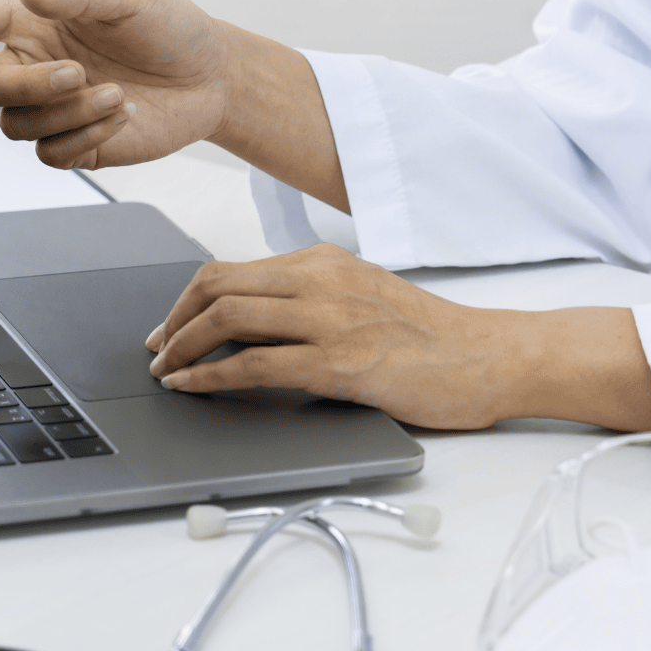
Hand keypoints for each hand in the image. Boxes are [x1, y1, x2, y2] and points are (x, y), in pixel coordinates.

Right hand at [0, 0, 347, 206]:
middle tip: (75, 75)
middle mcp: (31, 66)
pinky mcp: (77, 144)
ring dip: (66, 112)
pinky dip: (85, 136)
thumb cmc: (168, 25)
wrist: (211, 76)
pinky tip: (122, 114)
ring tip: (117, 94)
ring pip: (16, 126)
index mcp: (30, 22)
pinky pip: (52, 155)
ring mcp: (51, 110)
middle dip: (23, 86)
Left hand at [148, 245, 650, 431]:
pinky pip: (254, 364)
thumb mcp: (368, 300)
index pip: (234, 269)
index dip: (187, 298)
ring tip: (167, 373)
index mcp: (325, 262)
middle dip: (172, 321)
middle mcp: (322, 280)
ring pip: (227, 317)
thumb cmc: (437, 340)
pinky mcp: (339, 362)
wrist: (493, 357)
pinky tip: (194, 388)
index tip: (170, 326)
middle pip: (217, 285)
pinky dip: (211, 376)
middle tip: (156, 351)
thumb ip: (317, 305)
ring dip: (182, 347)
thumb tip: (261, 332)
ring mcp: (330, 319)